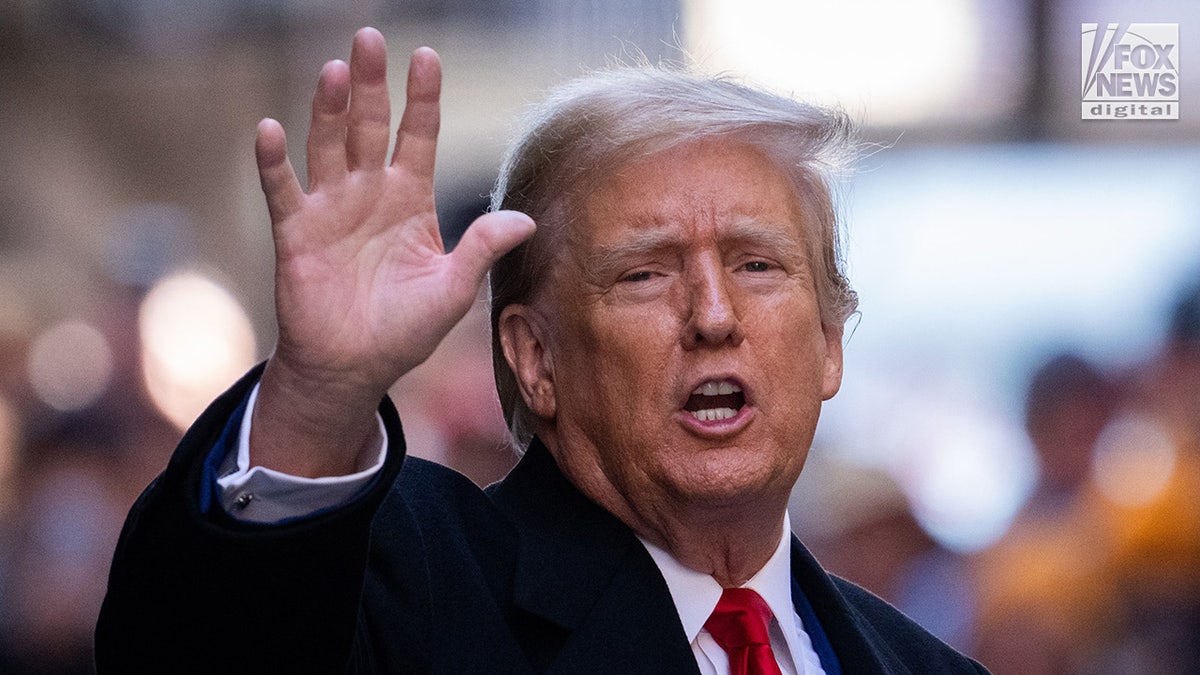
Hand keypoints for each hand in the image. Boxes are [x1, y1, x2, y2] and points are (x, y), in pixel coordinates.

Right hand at [249, 28, 534, 475]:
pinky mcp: (296, 232)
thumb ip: (482, 249)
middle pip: (369, 126)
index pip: (418, 136)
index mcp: (411, 200)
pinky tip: (271, 129)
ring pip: (327, 145)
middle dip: (370, 84)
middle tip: (369, 37)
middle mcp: (369, 193)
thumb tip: (528, 220)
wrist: (353, 368)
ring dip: (327, 109)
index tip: (426, 56)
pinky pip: (283, 189)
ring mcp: (330, 208)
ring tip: (334, 71)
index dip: (422, 98)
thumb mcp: (452, 290)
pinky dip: (274, 161)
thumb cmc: (404, 330)